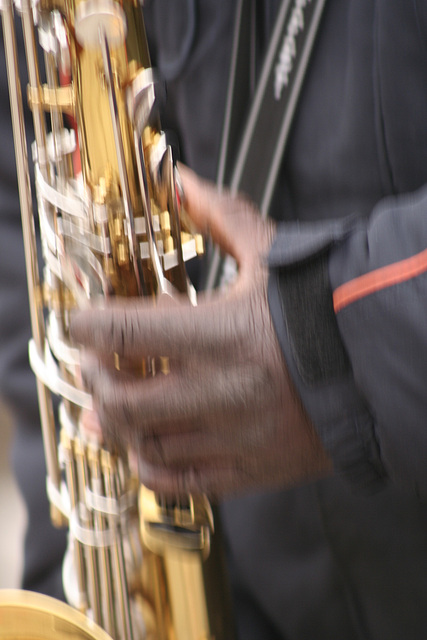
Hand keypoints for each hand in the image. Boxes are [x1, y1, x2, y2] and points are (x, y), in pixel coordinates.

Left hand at [70, 166, 331, 498]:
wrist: (379, 361)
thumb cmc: (324, 306)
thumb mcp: (270, 254)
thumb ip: (219, 216)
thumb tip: (181, 179)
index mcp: (222, 333)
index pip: (123, 332)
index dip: (84, 326)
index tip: (78, 322)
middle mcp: (224, 391)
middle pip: (122, 401)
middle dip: (94, 381)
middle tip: (93, 366)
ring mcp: (238, 436)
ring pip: (146, 445)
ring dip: (117, 424)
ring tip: (113, 406)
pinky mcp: (254, 467)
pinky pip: (183, 482)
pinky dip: (151, 467)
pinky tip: (145, 447)